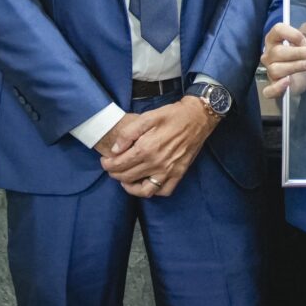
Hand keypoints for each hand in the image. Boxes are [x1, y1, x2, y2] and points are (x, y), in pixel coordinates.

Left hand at [100, 98, 216, 197]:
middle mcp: (156, 163)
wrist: (199, 116)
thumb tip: (115, 150)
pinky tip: (147, 182)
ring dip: (130, 187)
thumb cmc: (173, 114)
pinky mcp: (179, 173)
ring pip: (143, 190)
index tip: (105, 160)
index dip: (107, 164)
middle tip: (112, 166)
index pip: (119, 164)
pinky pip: (163, 191)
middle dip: (115, 173)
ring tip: (126, 179)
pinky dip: (152, 191)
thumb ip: (129, 133)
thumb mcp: (149, 116)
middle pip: (127, 177)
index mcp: (146, 148)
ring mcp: (168, 171)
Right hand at [261, 19, 305, 98]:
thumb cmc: (305, 50)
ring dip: (294, 66)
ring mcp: (271, 71)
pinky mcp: (275, 87)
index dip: (292, 34)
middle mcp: (270, 54)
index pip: (277, 30)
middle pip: (278, 52)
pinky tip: (288, 82)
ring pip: (276, 70)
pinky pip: (269, 90)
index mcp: (275, 38)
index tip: (305, 40)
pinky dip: (276, 88)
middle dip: (297, 52)